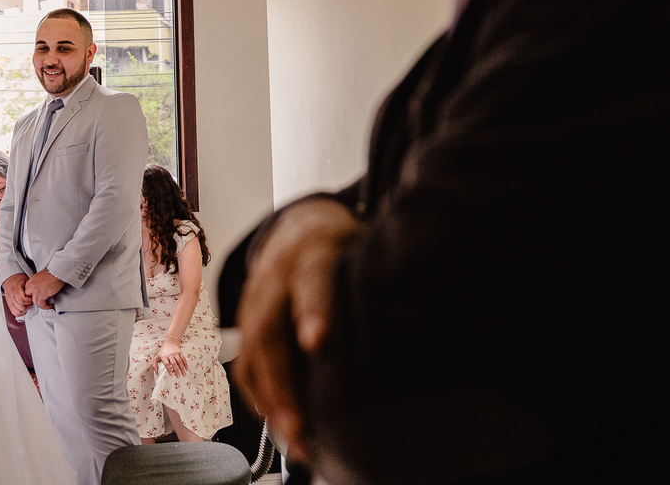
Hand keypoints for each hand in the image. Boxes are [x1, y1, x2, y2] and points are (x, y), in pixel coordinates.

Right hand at [3, 273, 31, 316]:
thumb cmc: (19, 279)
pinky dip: (20, 313)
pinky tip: (24, 309)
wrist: (11, 279)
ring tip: (28, 305)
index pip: (22, 300)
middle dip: (28, 305)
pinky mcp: (9, 304)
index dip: (29, 301)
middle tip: (31, 301)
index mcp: (15, 290)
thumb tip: (36, 294)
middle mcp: (11, 296)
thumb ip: (30, 288)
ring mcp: (9, 301)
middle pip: (21, 307)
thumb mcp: (26, 280)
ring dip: (25, 310)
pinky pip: (14, 312)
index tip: (31, 298)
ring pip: (18, 311)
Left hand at [24, 269, 65, 308]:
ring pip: (34, 302)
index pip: (27, 290)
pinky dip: (46, 306)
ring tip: (47, 304)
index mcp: (32, 280)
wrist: (57, 272)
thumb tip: (41, 288)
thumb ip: (38, 282)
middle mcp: (32, 285)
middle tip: (40, 300)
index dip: (31, 294)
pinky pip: (41, 304)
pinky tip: (50, 305)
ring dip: (41, 304)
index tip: (36, 296)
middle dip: (34, 299)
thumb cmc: (53, 273)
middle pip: (28, 296)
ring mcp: (36, 291)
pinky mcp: (41, 295)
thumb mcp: (42, 276)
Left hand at [154, 337, 187, 375]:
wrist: (169, 342)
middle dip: (176, 370)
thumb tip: (156, 372)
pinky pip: (183, 359)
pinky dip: (185, 364)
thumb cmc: (163, 351)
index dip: (169, 369)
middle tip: (178, 376)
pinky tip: (186, 368)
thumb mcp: (157, 357)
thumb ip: (155, 365)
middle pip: (174, 363)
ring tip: (183, 374)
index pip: (166, 364)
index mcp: (164, 356)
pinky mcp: (180, 352)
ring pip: (179, 361)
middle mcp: (170, 355)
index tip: (171, 374)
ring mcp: (175, 353)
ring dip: (182, 368)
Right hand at [234, 198, 361, 462]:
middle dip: (283, 383)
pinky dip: (261, 399)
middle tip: (300, 427)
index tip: (318, 342)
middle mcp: (276, 278)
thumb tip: (424, 314)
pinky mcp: (245, 322)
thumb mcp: (361, 248)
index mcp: (312, 254)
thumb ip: (377, 278)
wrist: (298, 227)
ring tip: (297, 442)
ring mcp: (255, 301)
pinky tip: (282, 425)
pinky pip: (245, 366)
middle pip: (270, 331)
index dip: (313, 311)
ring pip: (253, 354)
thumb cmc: (341, 246)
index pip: (311, 281)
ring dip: (272, 403)